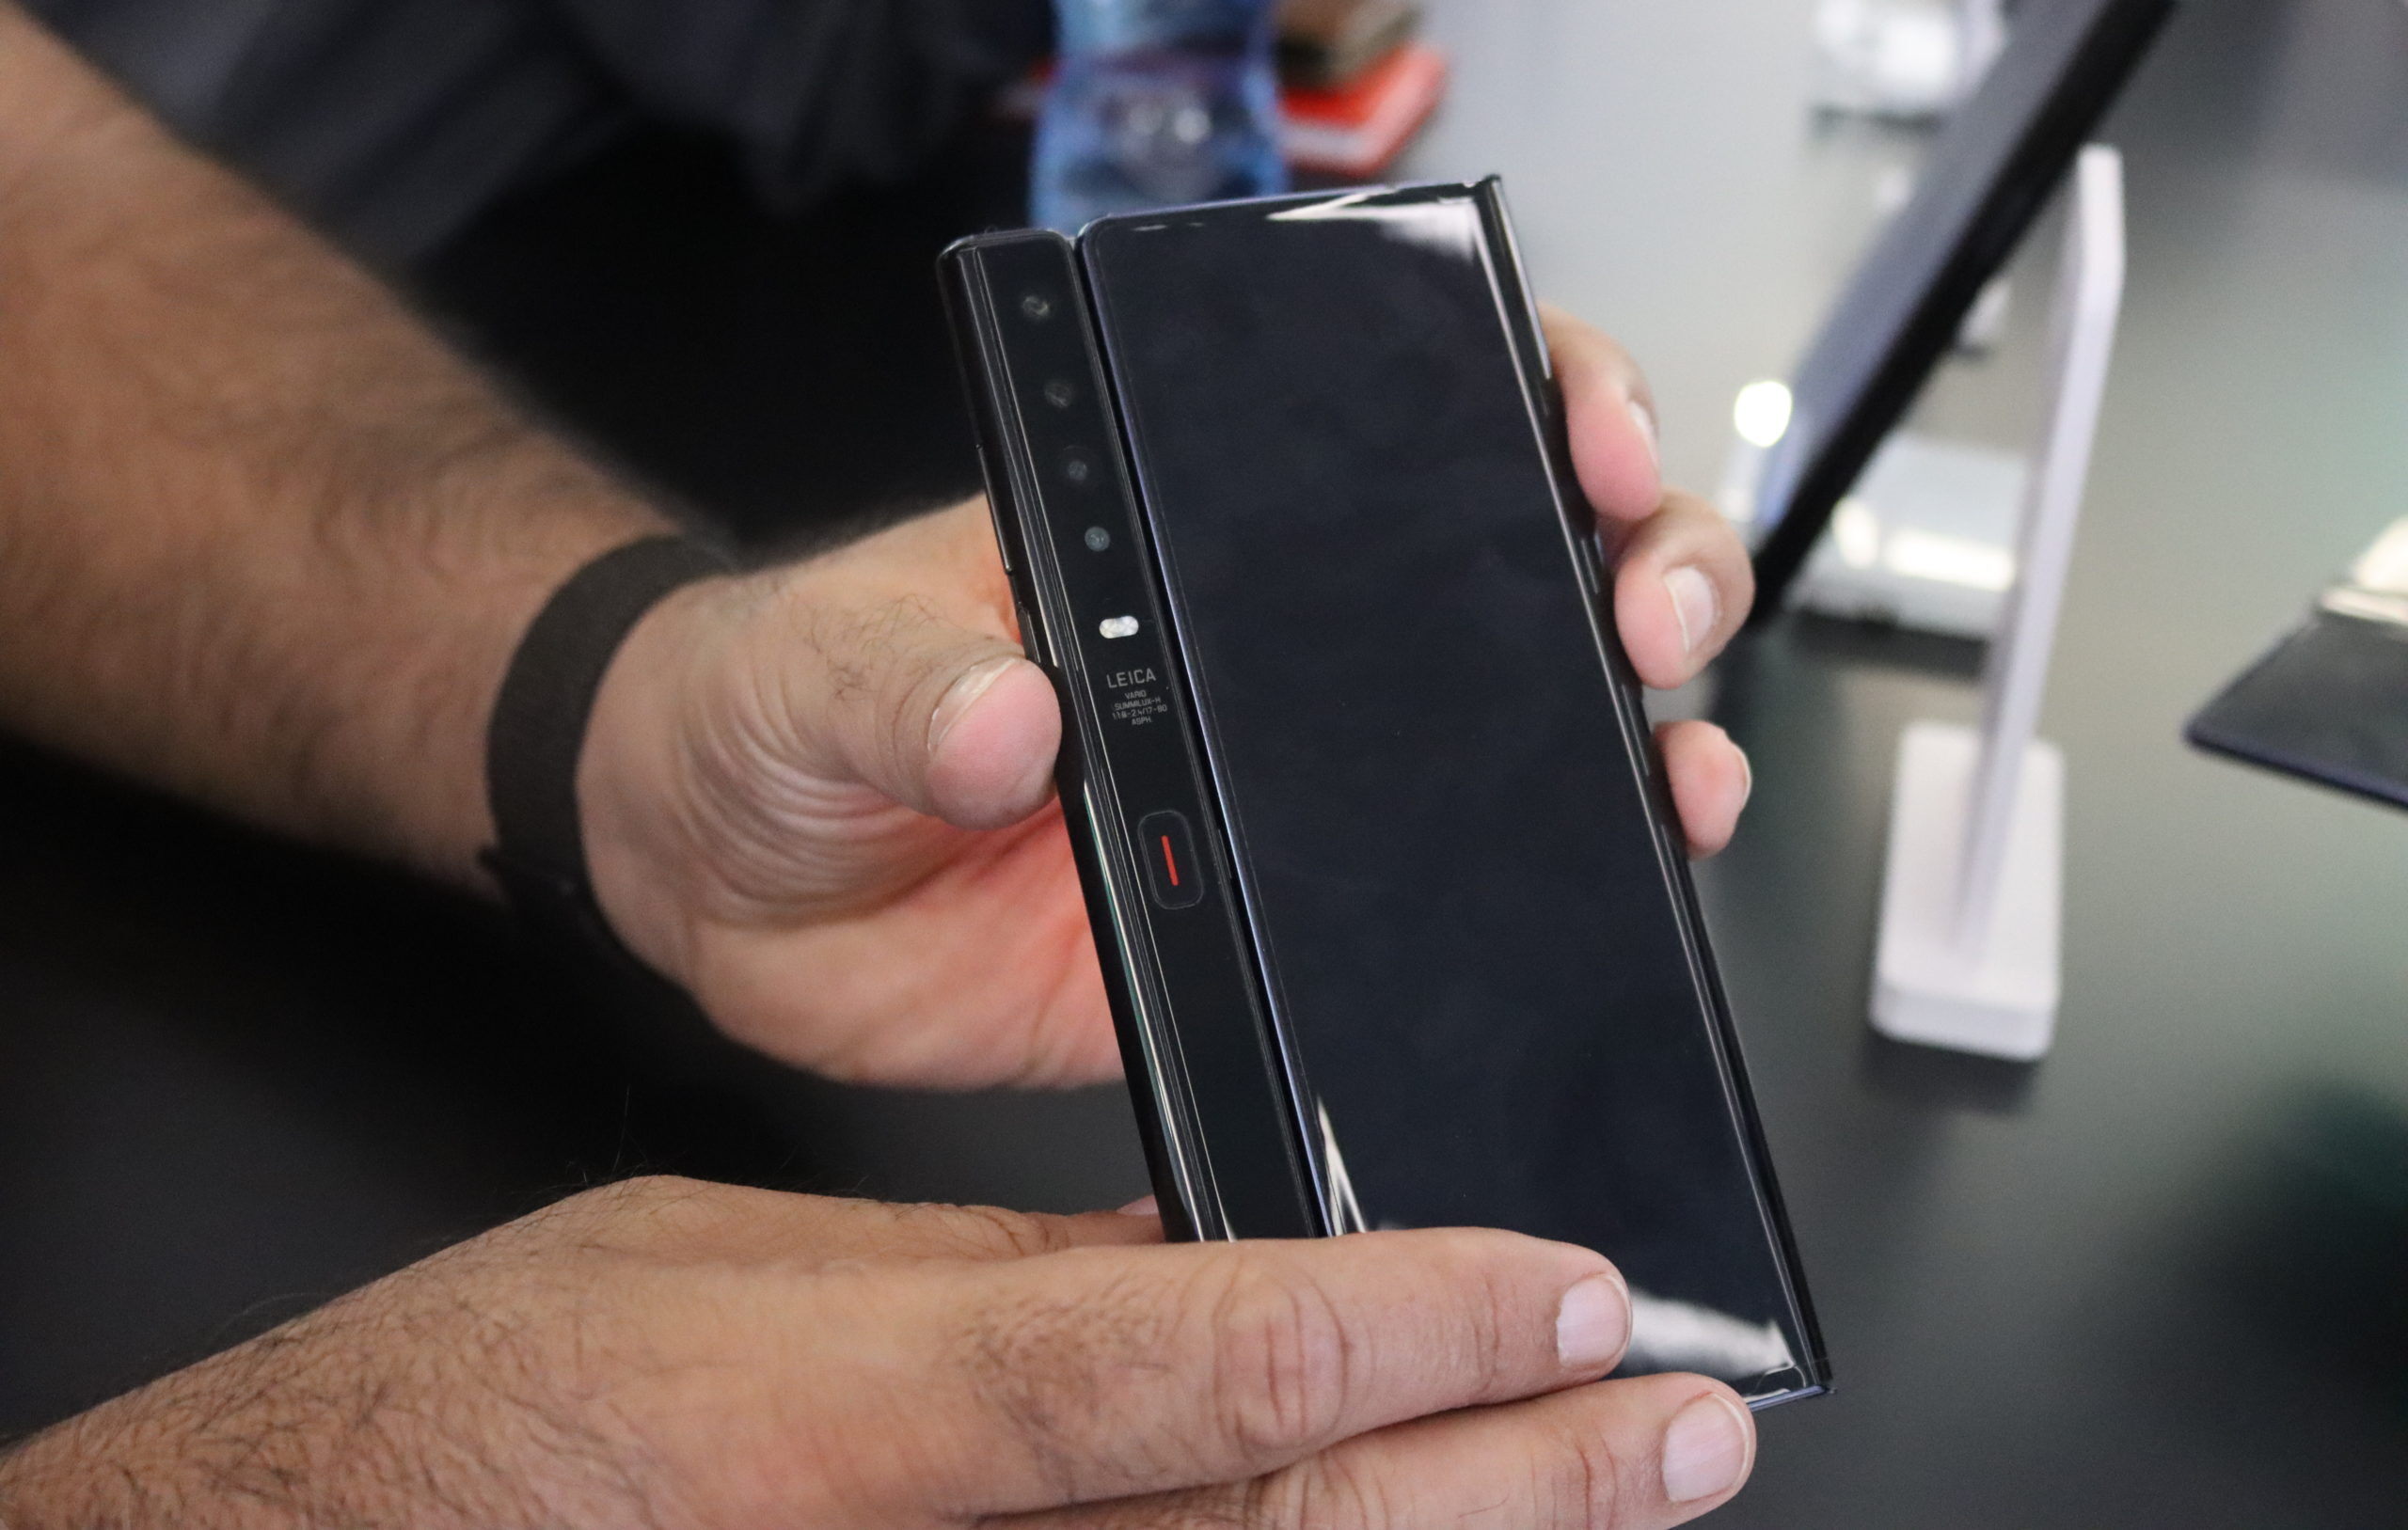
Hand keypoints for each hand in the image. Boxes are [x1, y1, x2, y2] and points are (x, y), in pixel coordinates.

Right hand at [0, 1180, 1756, 1527]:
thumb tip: (1203, 1247)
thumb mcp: (730, 1265)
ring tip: (1633, 1493)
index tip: (1567, 1290)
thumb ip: (983, 1274)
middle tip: (1684, 1416)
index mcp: (851, 1423)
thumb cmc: (497, 1414)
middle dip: (1517, 1477)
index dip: (1406, 1329)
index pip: (1188, 1370)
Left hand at [579, 309, 1754, 1087]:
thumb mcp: (818, 664)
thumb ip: (906, 684)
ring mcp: (1275, 804)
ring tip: (1671, 774)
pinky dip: (1525, 928)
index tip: (1586, 435)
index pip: (1398, 421)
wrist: (711, 881)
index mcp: (1171, 543)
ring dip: (1630, 753)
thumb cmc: (763, 708)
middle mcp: (1260, 662)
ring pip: (1511, 754)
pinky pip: (1422, 937)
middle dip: (1639, 565)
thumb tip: (1014, 720)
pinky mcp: (1254, 941)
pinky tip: (1586, 921)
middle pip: (1513, 576)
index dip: (1533, 397)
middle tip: (1648, 606)